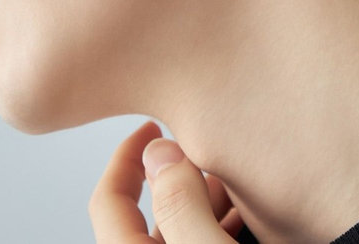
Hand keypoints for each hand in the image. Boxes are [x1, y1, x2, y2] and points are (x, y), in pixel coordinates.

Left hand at [89, 120, 244, 242]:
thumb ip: (182, 203)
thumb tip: (161, 151)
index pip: (107, 199)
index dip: (126, 153)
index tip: (151, 125)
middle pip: (156, 209)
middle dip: (185, 175)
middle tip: (216, 156)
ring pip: (183, 227)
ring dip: (208, 200)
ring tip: (242, 186)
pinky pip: (202, 241)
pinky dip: (219, 224)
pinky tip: (251, 215)